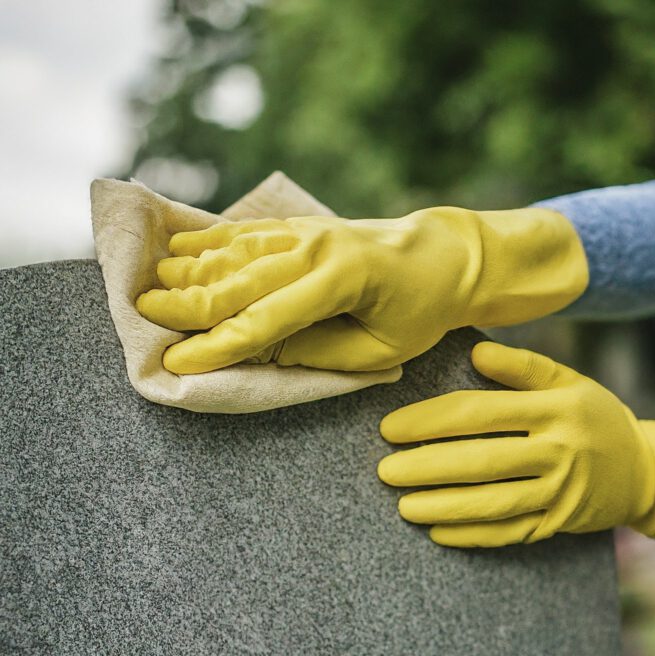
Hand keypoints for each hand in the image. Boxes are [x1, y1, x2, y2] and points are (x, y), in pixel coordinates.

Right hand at [135, 207, 585, 373]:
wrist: (444, 255)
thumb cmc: (418, 311)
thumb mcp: (379, 348)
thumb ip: (318, 350)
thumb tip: (258, 351)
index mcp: (341, 280)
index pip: (266, 319)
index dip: (219, 344)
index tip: (178, 362)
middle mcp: (316, 248)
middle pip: (238, 279)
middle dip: (188, 302)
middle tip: (143, 316)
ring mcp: (306, 232)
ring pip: (234, 250)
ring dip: (188, 268)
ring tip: (147, 283)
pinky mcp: (302, 227)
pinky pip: (246, 232)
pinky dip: (208, 241)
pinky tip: (178, 248)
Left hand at [377, 341, 654, 546]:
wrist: (644, 469)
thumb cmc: (593, 416)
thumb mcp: (568, 381)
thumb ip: (523, 367)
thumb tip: (475, 353)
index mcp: (555, 409)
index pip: (479, 414)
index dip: (430, 421)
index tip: (391, 429)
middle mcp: (559, 451)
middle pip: (481, 461)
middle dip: (427, 467)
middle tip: (384, 471)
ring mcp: (561, 492)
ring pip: (493, 503)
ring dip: (443, 506)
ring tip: (402, 505)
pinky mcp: (559, 523)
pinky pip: (510, 533)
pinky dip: (472, 535)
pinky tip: (437, 532)